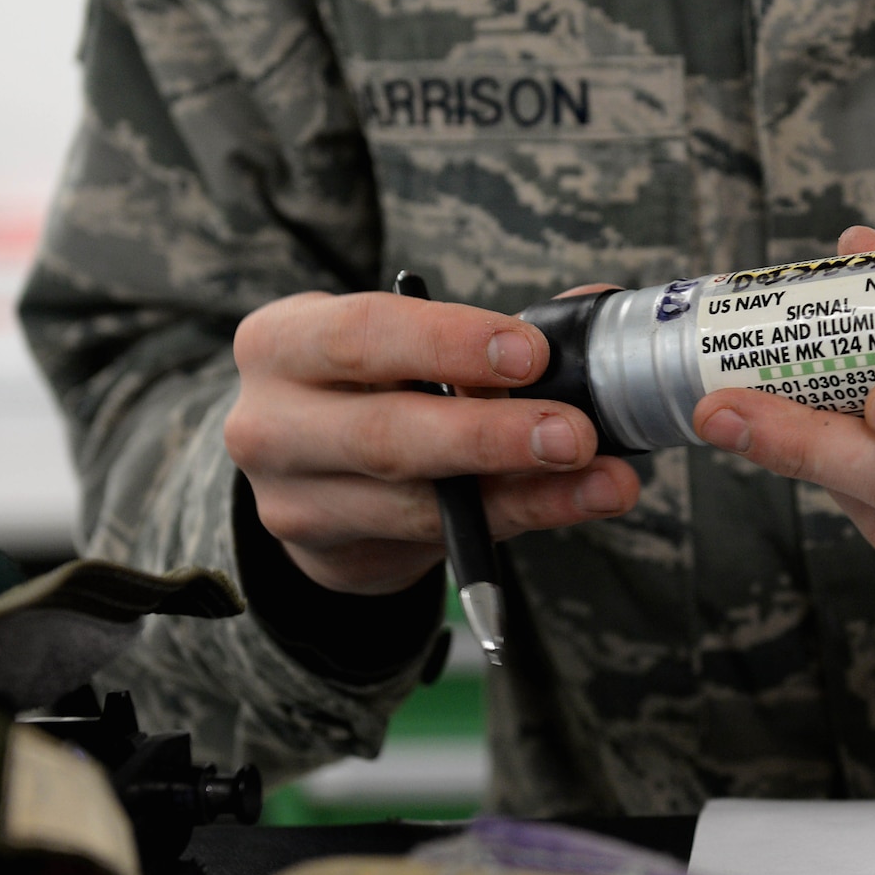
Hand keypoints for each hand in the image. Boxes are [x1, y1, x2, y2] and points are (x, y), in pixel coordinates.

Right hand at [224, 291, 640, 594]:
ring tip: (605, 481)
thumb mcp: (402, 342)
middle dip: (490, 435)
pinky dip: (515, 521)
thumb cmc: (370, 382)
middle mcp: (270, 425)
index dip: (448, 343)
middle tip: (574, 433)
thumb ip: (488, 331)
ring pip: (418, 505)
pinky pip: (437, 543)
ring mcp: (291, 503)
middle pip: (385, 435)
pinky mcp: (330, 559)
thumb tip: (592, 315)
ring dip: (526, 493)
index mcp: (282, 343)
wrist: (309, 468)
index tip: (531, 354)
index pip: (362, 334)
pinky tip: (572, 505)